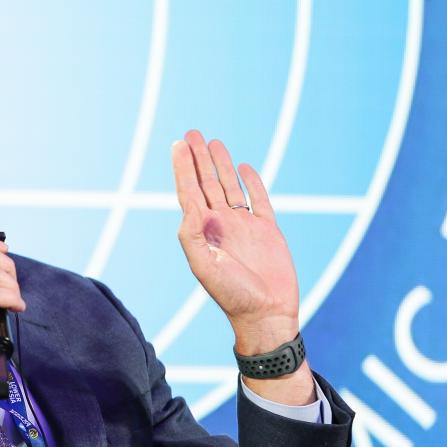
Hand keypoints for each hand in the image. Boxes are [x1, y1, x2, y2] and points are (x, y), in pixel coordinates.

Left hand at [171, 130, 314, 403]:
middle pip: (207, 182)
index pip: (189, 190)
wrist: (265, 313)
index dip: (183, 167)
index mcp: (202, 230)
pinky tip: (244, 167)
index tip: (178, 143)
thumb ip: (192, 235)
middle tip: (192, 132)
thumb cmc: (231, 294)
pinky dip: (252, 183)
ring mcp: (244, 226)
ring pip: (230, 187)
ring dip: (222, 165)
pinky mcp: (267, 230)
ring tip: (214, 142)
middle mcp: (220, 224)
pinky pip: (259, 201)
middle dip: (198, 158)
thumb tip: (188, 207)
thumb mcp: (204, 265)